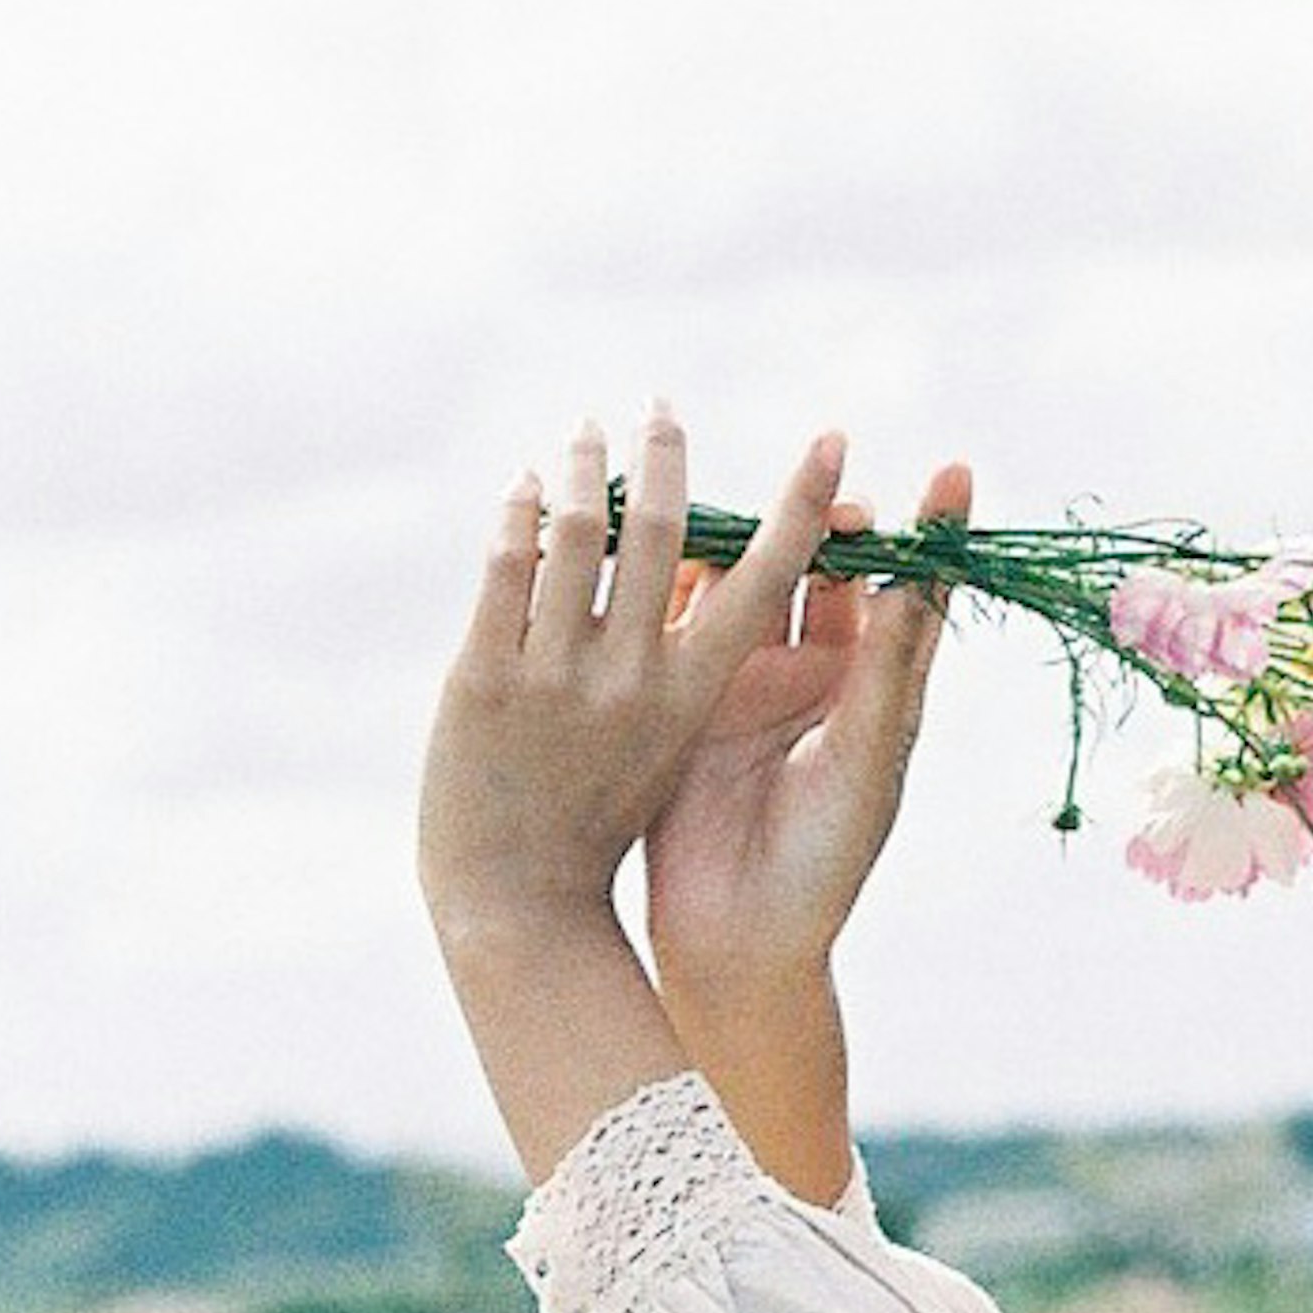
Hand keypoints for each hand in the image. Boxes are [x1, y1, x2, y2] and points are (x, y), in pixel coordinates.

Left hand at [418, 408, 847, 947]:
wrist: (516, 904)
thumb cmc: (607, 820)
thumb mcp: (676, 743)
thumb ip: (691, 661)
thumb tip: (709, 572)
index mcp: (697, 693)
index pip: (767, 578)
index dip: (804, 505)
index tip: (831, 441)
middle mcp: (632, 676)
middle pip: (659, 530)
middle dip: (665, 455)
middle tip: (662, 407)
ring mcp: (553, 674)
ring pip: (578, 533)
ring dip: (586, 466)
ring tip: (586, 432)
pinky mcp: (482, 677)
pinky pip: (506, 567)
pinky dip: (520, 512)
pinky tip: (526, 487)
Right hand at [644, 455, 970, 994]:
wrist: (737, 937)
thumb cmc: (825, 858)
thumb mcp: (866, 758)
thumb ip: (884, 670)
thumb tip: (915, 579)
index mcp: (875, 686)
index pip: (912, 590)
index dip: (933, 534)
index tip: (953, 473)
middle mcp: (815, 671)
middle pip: (827, 568)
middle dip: (831, 518)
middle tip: (834, 491)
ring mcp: (747, 676)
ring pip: (752, 579)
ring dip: (753, 532)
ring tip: (756, 496)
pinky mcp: (683, 690)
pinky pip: (684, 615)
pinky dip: (680, 571)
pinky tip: (673, 530)